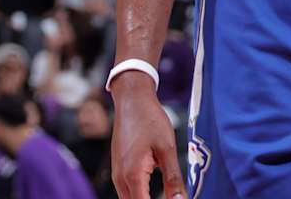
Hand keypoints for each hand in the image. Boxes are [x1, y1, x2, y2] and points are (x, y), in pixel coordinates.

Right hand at [111, 78, 185, 198]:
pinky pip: (127, 192)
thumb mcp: (167, 148)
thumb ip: (173, 178)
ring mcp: (117, 175)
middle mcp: (120, 179)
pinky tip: (153, 193)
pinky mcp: (118, 170)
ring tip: (168, 195)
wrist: (132, 101)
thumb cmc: (150, 120)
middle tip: (174, 197)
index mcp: (133, 175)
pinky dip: (140, 196)